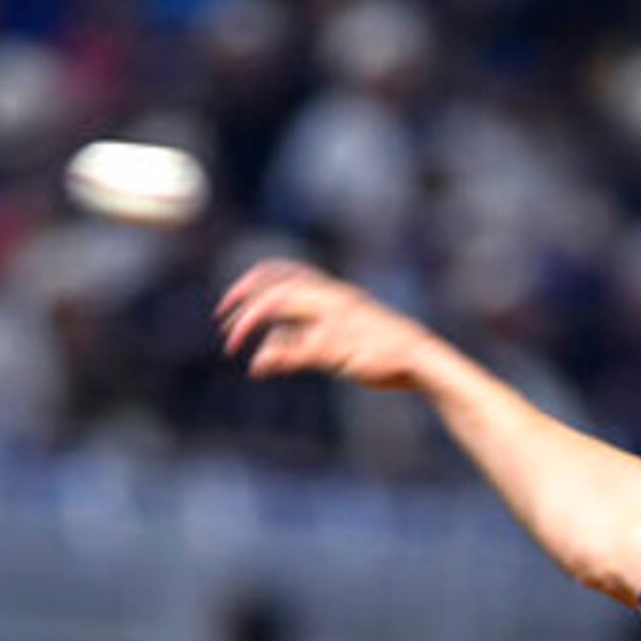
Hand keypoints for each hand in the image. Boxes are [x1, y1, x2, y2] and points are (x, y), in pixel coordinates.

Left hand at [217, 259, 443, 391]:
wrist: (418, 361)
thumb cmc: (376, 351)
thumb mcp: (331, 345)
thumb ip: (298, 344)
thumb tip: (260, 359)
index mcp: (333, 291)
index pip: (285, 272)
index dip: (252, 280)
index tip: (230, 299)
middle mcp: (331, 299)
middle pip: (277, 289)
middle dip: (244, 303)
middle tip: (222, 321)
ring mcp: (334, 320)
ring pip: (281, 310)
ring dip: (251, 326)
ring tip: (233, 346)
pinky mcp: (338, 346)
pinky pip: (297, 348)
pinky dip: (275, 356)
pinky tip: (260, 369)